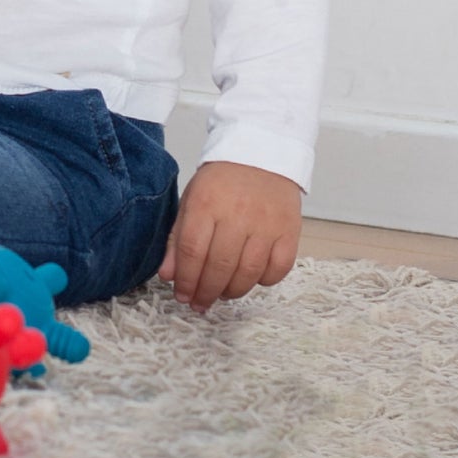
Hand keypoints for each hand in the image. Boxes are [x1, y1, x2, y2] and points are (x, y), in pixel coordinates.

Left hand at [157, 160, 300, 312]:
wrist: (261, 153)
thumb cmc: (221, 182)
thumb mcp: (191, 201)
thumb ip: (177, 238)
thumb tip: (168, 275)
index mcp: (206, 204)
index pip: (192, 251)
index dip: (186, 280)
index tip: (181, 295)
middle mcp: (237, 215)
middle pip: (219, 266)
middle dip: (206, 292)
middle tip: (199, 303)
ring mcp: (266, 225)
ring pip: (248, 273)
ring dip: (232, 291)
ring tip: (221, 293)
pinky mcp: (290, 231)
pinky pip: (278, 269)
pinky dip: (263, 281)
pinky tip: (250, 278)